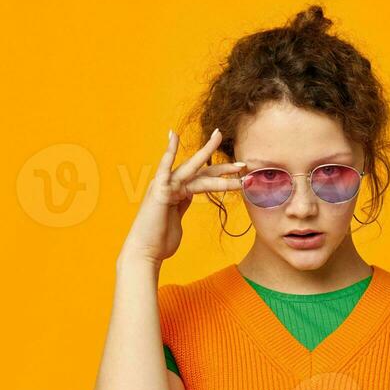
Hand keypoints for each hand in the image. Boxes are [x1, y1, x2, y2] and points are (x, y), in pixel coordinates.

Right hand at [119, 127, 244, 266]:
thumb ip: (182, 205)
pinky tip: (174, 136)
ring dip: (219, 171)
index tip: (238, 174)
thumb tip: (188, 198)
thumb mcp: (176, 220)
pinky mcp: (159, 190)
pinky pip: (165, 168)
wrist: (145, 252)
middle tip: (244, 165)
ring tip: (239, 167)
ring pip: (196, 174)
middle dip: (224, 167)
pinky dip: (169, 151)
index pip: (203, 178)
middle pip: (202, 171)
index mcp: (177, 191)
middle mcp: (171, 184)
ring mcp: (165, 186)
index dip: (221, 175)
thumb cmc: (159, 241)